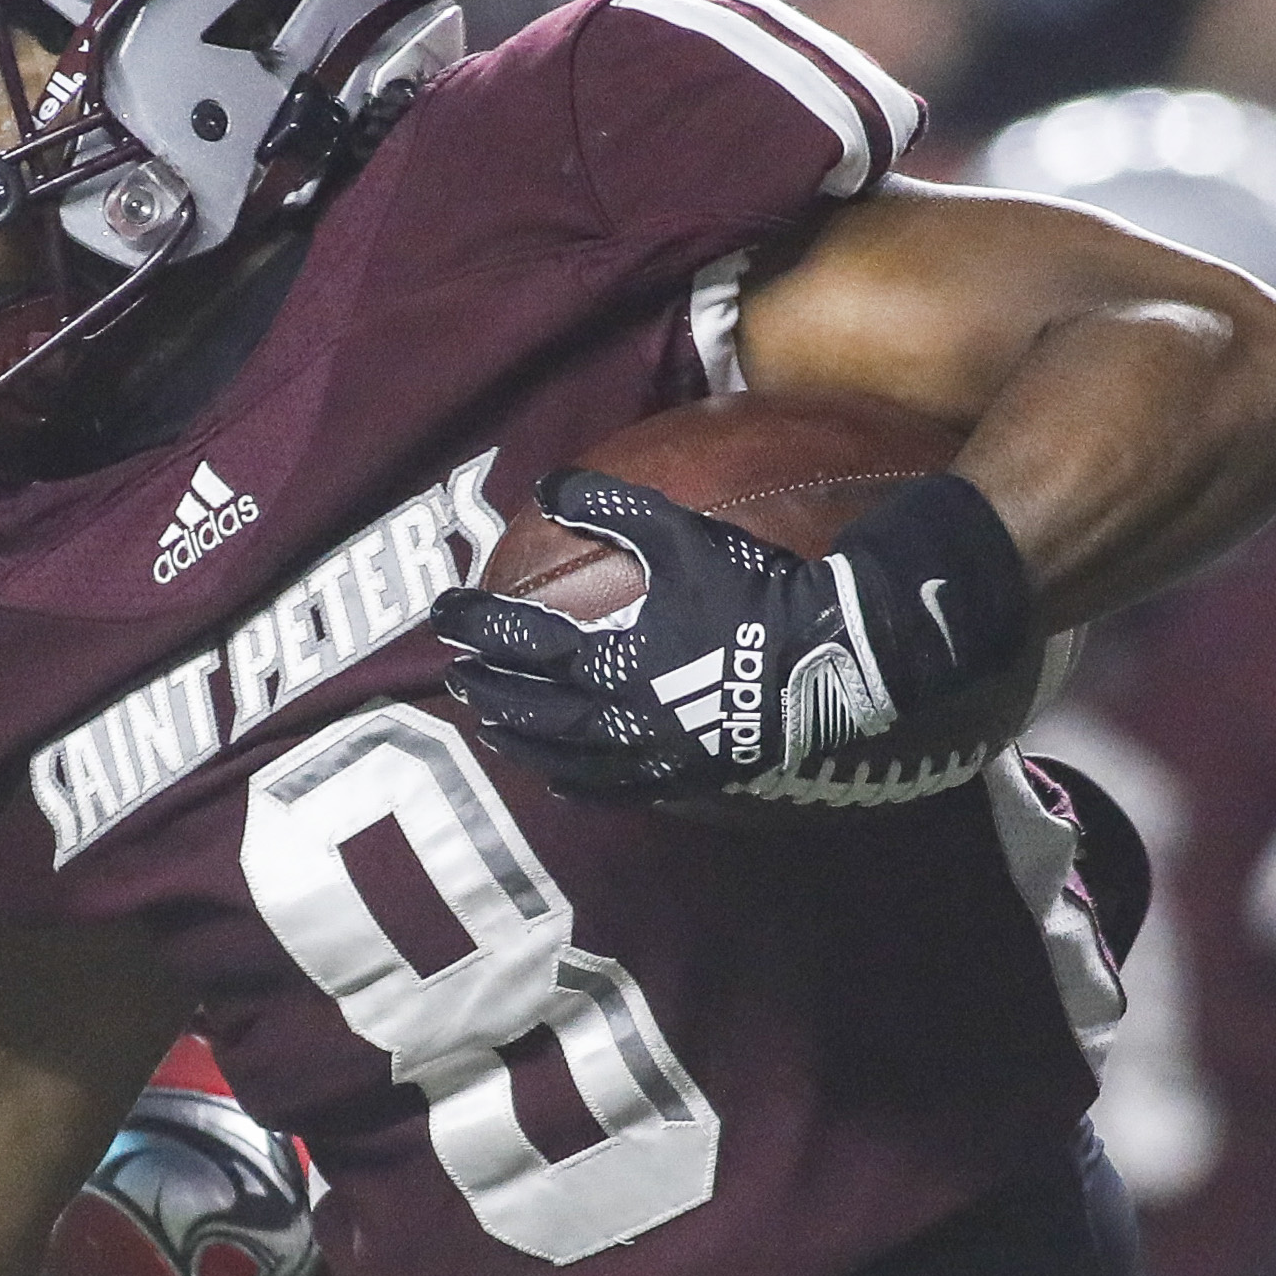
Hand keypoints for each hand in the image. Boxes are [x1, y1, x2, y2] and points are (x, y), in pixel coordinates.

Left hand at [436, 469, 1029, 800]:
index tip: (446, 612)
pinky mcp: (683, 778)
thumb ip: (611, 506)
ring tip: (490, 727)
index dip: (479, 624)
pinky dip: (576, 786)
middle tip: (457, 674)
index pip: (522, 639)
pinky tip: (559, 784)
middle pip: (532, 706)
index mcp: (611, 654)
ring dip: (520, 739)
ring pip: (563, 756)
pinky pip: (615, 791)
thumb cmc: (754, 590)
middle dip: (489, 686)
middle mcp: (619, 713)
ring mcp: (650, 754)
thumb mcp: (680, 534)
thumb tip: (549, 483)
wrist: (829, 658)